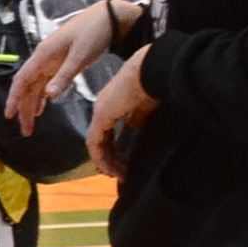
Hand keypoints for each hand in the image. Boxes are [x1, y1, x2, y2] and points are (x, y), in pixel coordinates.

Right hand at [4, 2, 125, 134]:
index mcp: (43, 55)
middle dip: (23, 108)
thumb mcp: (80, 56)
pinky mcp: (60, 63)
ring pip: (35, 86)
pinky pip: (45, 82)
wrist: (108, 17)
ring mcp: (51, 61)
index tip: (9, 115)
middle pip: (27, 86)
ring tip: (30, 125)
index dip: (14, 98)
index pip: (22, 79)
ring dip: (32, 105)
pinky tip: (41, 108)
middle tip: (25, 130)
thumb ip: (64, 76)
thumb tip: (49, 96)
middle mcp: (43, 59)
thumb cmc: (94, 33)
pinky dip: (42, 96)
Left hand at [86, 46, 159, 181]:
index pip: (106, 132)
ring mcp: (99, 112)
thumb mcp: (145, 106)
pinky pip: (95, 143)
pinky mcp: (101, 116)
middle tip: (119, 175)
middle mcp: (102, 108)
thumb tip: (133, 128)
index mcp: (111, 105)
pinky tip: (111, 169)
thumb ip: (137, 118)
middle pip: (100, 140)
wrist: (150, 71)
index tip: (123, 164)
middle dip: (109, 159)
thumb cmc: (152, 84)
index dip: (113, 150)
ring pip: (96, 144)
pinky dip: (101, 158)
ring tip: (118, 176)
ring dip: (106, 162)